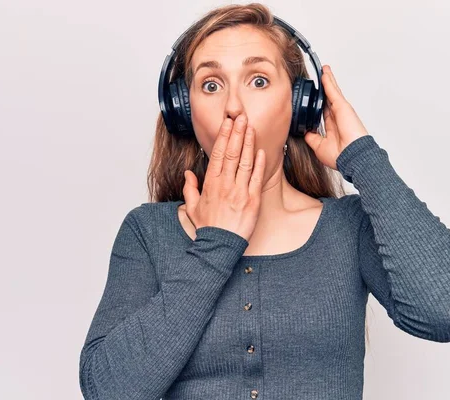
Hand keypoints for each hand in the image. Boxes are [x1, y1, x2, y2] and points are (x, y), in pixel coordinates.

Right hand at [183, 113, 265, 241]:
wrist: (220, 245)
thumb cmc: (208, 228)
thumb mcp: (192, 208)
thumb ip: (189, 188)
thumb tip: (188, 173)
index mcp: (210, 184)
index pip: (217, 154)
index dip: (223, 137)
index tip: (227, 124)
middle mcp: (225, 184)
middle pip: (232, 153)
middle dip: (237, 133)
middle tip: (240, 117)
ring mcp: (240, 191)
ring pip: (245, 162)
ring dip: (248, 143)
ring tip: (251, 127)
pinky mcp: (252, 200)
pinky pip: (256, 177)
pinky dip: (259, 163)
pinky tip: (261, 151)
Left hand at [304, 65, 368, 169]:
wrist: (351, 157)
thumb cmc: (340, 156)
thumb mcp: (319, 146)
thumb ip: (311, 137)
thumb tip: (305, 132)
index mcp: (332, 127)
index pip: (323, 111)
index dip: (318, 104)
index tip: (313, 98)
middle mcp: (337, 117)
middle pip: (329, 98)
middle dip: (325, 88)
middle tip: (320, 77)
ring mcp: (340, 111)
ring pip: (332, 92)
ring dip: (328, 81)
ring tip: (324, 70)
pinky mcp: (342, 106)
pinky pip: (333, 91)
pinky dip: (328, 82)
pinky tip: (325, 73)